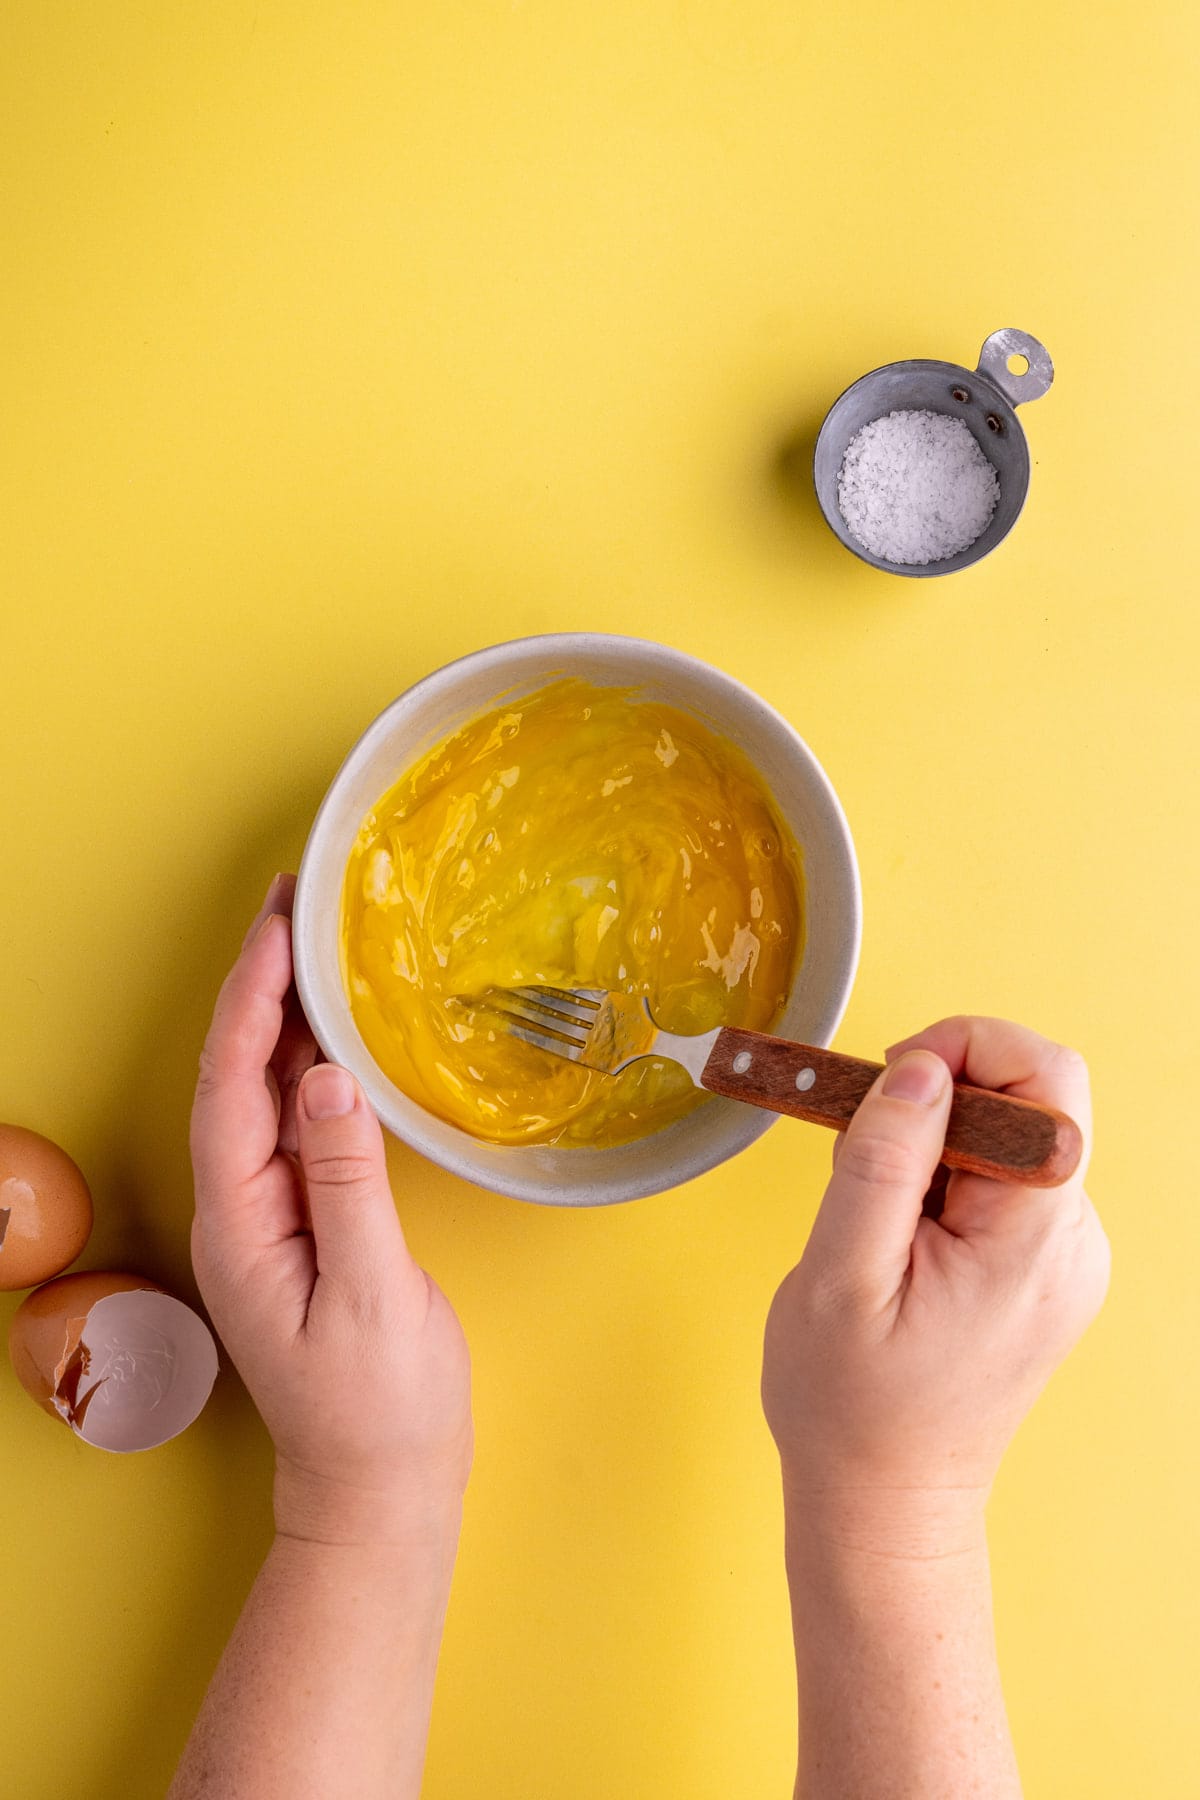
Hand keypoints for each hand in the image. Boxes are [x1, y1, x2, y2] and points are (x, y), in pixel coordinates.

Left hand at [190, 874, 472, 1545]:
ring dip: (285, 1014)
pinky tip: (340, 1028)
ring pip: (267, 1091)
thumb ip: (348, 1186)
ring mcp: (273, 1212)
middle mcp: (243, 1207)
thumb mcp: (370, 1296)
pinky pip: (302, 1120)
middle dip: (260, 982)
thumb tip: (327, 1078)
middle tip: (294, 901)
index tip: (278, 926)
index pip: (231, 1084)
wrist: (379, 1484)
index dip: (250, 997)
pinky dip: (316, 1061)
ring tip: (314, 939)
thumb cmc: (377, 1408)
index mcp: (242, 1222)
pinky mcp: (309, 1219)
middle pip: (238, 1072)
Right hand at [761, 1017, 1108, 1554]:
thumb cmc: (851, 1406)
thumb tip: (921, 1068)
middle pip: (1029, 1098)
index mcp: (1032, 1241)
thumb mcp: (839, 1278)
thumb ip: (883, 1162)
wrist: (884, 1502)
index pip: (1046, 1082)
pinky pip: (1000, 1177)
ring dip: (932, 1143)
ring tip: (875, 1218)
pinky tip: (899, 1237)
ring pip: (1008, 1134)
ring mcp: (1064, 1256)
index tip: (893, 1081)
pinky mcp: (1044, 1267)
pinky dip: (942, 1179)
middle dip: (937, 1096)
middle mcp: (1072, 1242)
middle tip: (865, 1149)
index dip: (968, 1048)